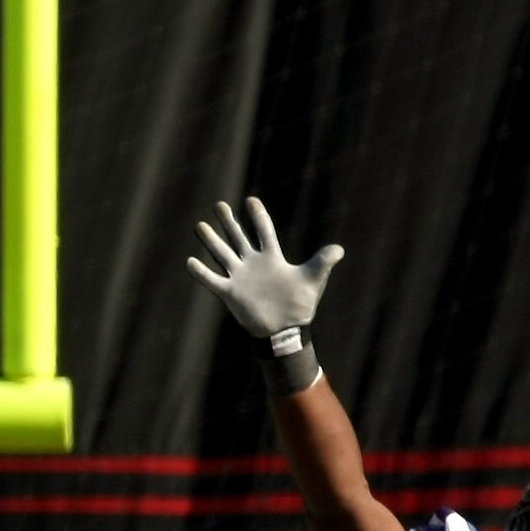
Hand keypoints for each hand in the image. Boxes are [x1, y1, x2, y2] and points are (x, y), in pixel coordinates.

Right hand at [185, 196, 342, 340]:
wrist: (286, 329)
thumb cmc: (300, 304)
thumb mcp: (314, 279)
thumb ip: (323, 261)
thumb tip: (339, 249)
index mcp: (271, 258)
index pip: (263, 231)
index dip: (257, 216)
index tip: (250, 201)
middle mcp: (252, 264)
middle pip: (238, 238)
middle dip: (229, 222)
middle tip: (219, 205)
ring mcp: (240, 278)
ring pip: (222, 254)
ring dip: (211, 241)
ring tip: (199, 225)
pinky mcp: (231, 293)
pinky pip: (213, 280)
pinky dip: (201, 273)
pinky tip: (190, 262)